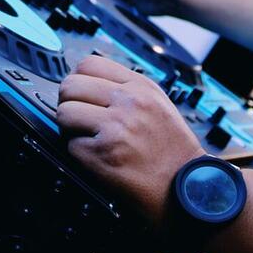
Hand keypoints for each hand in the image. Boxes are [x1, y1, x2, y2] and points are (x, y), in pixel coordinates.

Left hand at [57, 55, 204, 225]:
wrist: (189, 187)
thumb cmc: (174, 150)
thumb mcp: (158, 104)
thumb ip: (127, 89)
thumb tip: (90, 83)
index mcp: (140, 87)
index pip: (88, 65)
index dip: (79, 80)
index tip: (82, 95)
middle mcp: (128, 103)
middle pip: (70, 86)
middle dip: (69, 102)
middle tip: (79, 118)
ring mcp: (115, 128)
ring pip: (64, 113)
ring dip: (69, 128)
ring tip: (86, 138)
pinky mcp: (103, 155)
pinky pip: (70, 145)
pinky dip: (78, 154)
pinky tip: (97, 159)